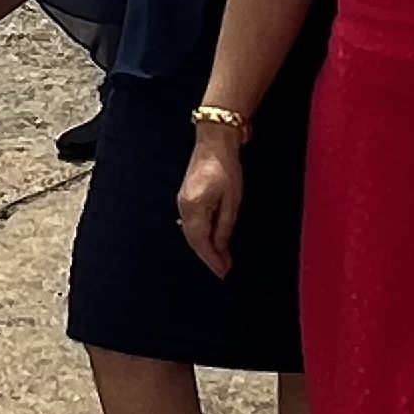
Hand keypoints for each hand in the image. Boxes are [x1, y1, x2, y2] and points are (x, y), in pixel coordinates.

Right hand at [176, 133, 244, 277]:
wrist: (214, 142)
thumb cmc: (226, 167)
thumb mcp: (232, 200)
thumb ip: (224, 226)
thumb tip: (221, 249)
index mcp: (194, 207)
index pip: (201, 241)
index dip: (212, 258)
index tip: (223, 272)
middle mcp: (183, 206)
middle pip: (193, 239)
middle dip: (208, 256)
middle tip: (223, 270)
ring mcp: (182, 201)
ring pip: (191, 233)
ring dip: (205, 247)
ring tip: (220, 260)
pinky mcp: (185, 197)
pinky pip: (191, 224)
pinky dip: (201, 236)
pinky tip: (211, 241)